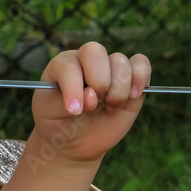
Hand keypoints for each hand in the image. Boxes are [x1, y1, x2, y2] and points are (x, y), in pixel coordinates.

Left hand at [31, 42, 149, 163]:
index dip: (73, 87)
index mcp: (61, 66)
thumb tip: (91, 95)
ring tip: (110, 106)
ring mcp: (109, 69)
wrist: (76, 139)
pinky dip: (140, 78)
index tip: (75, 111)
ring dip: (118, 88)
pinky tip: (132, 96)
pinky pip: (141, 64)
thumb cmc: (58, 122)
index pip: (68, 65)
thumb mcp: (49, 116)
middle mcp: (85, 61)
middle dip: (98, 81)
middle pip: (95, 51)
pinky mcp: (131, 79)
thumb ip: (64, 104)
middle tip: (95, 103)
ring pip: (120, 61)